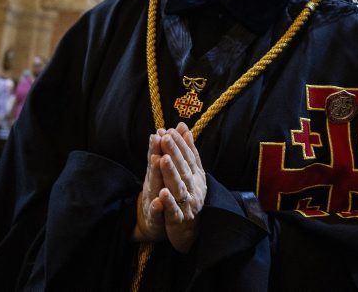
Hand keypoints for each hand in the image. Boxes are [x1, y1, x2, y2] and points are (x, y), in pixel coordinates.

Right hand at [133, 132, 167, 242]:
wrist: (152, 224)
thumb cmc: (160, 191)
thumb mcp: (163, 171)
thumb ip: (169, 150)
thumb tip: (179, 126)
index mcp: (157, 173)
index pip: (157, 155)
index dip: (159, 143)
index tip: (161, 129)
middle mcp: (152, 184)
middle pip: (155, 167)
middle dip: (157, 151)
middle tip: (160, 138)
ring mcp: (152, 200)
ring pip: (155, 186)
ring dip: (157, 173)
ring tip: (160, 160)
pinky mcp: (154, 218)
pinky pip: (156, 212)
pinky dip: (157, 207)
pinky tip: (159, 201)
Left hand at [155, 122, 206, 252]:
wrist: (192, 231)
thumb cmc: (190, 196)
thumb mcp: (191, 173)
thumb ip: (188, 151)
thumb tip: (183, 126)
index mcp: (196, 176)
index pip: (188, 157)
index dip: (179, 144)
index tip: (169, 130)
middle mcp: (194, 188)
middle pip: (183, 168)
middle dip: (174, 153)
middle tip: (165, 138)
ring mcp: (188, 204)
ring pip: (178, 187)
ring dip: (171, 173)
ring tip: (162, 159)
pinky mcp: (179, 219)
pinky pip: (174, 210)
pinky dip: (168, 202)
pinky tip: (161, 194)